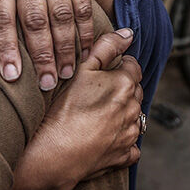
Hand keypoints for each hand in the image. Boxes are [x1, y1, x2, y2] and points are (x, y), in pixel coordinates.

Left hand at [0, 0, 96, 89]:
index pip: (0, 16)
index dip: (5, 47)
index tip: (11, 76)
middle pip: (34, 18)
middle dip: (40, 55)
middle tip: (45, 83)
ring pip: (60, 14)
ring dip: (64, 48)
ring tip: (64, 73)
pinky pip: (82, 6)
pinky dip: (84, 33)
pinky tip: (82, 53)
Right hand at [25, 28, 143, 189]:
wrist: (55, 154)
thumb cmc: (63, 110)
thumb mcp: (81, 70)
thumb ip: (106, 47)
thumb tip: (128, 34)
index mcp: (125, 84)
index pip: (132, 66)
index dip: (116, 66)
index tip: (100, 74)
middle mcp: (134, 109)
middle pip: (134, 90)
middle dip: (121, 88)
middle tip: (96, 94)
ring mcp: (131, 134)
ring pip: (135, 117)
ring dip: (123, 113)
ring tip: (97, 115)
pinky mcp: (125, 155)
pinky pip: (132, 145)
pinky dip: (122, 140)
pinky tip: (104, 137)